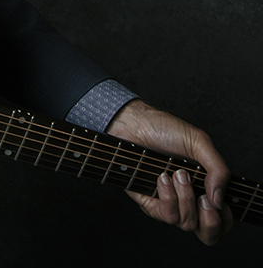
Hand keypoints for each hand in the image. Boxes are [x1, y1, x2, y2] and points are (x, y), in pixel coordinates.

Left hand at [106, 99, 232, 244]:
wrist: (133, 125)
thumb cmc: (164, 129)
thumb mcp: (199, 143)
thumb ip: (218, 170)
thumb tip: (220, 201)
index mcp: (204, 188)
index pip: (223, 221)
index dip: (226, 219)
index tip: (223, 203)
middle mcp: (188, 201)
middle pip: (208, 235)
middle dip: (210, 220)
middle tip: (204, 198)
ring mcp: (170, 204)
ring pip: (187, 223)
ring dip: (186, 198)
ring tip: (178, 174)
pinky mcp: (150, 204)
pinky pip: (167, 215)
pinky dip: (168, 197)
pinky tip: (163, 177)